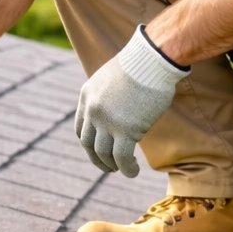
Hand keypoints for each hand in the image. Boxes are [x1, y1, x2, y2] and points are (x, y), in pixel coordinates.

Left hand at [75, 25, 188, 177]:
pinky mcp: (126, 130)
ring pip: (103, 153)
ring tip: (125, 170)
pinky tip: (133, 172)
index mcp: (87, 94)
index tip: (99, 151)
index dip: (89, 143)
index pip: (81, 128)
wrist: (152, 59)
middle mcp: (93, 109)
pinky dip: (126, 168)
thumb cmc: (141, 65)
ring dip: (112, 166)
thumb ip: (109, 96)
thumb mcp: (114, 78)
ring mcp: (107, 121)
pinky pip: (121, 158)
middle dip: (97, 159)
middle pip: (88, 143)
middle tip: (108, 166)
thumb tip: (118, 112)